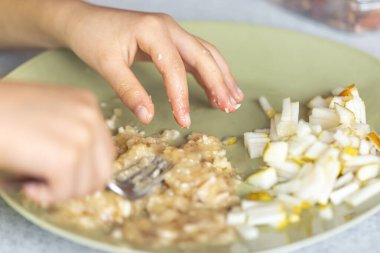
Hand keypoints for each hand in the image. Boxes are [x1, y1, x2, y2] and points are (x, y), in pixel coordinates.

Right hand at [0, 83, 114, 203]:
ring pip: (87, 185)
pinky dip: (46, 196)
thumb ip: (74, 134)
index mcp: (88, 104)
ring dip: (60, 191)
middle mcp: (91, 117)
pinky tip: (29, 185)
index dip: (86, 171)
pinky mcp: (65, 158)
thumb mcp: (50, 114)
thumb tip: (86, 170)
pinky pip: (65, 192)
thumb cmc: (3, 113)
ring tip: (35, 180)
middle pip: (103, 171)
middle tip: (52, 183)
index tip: (64, 174)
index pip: (105, 152)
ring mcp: (81, 136)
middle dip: (77, 185)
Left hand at [56, 2, 243, 127]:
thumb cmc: (92, 38)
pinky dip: (210, 72)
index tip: (184, 120)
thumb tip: (147, 117)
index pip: (175, 68)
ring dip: (221, 75)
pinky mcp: (170, 40)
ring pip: (206, 53)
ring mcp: (172, 32)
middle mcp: (169, 28)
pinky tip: (217, 87)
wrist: (83, 21)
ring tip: (234, 98)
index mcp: (153, 31)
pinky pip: (196, 55)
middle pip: (203, 55)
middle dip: (218, 82)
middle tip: (228, 107)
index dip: (181, 96)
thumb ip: (129, 90)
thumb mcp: (107, 65)